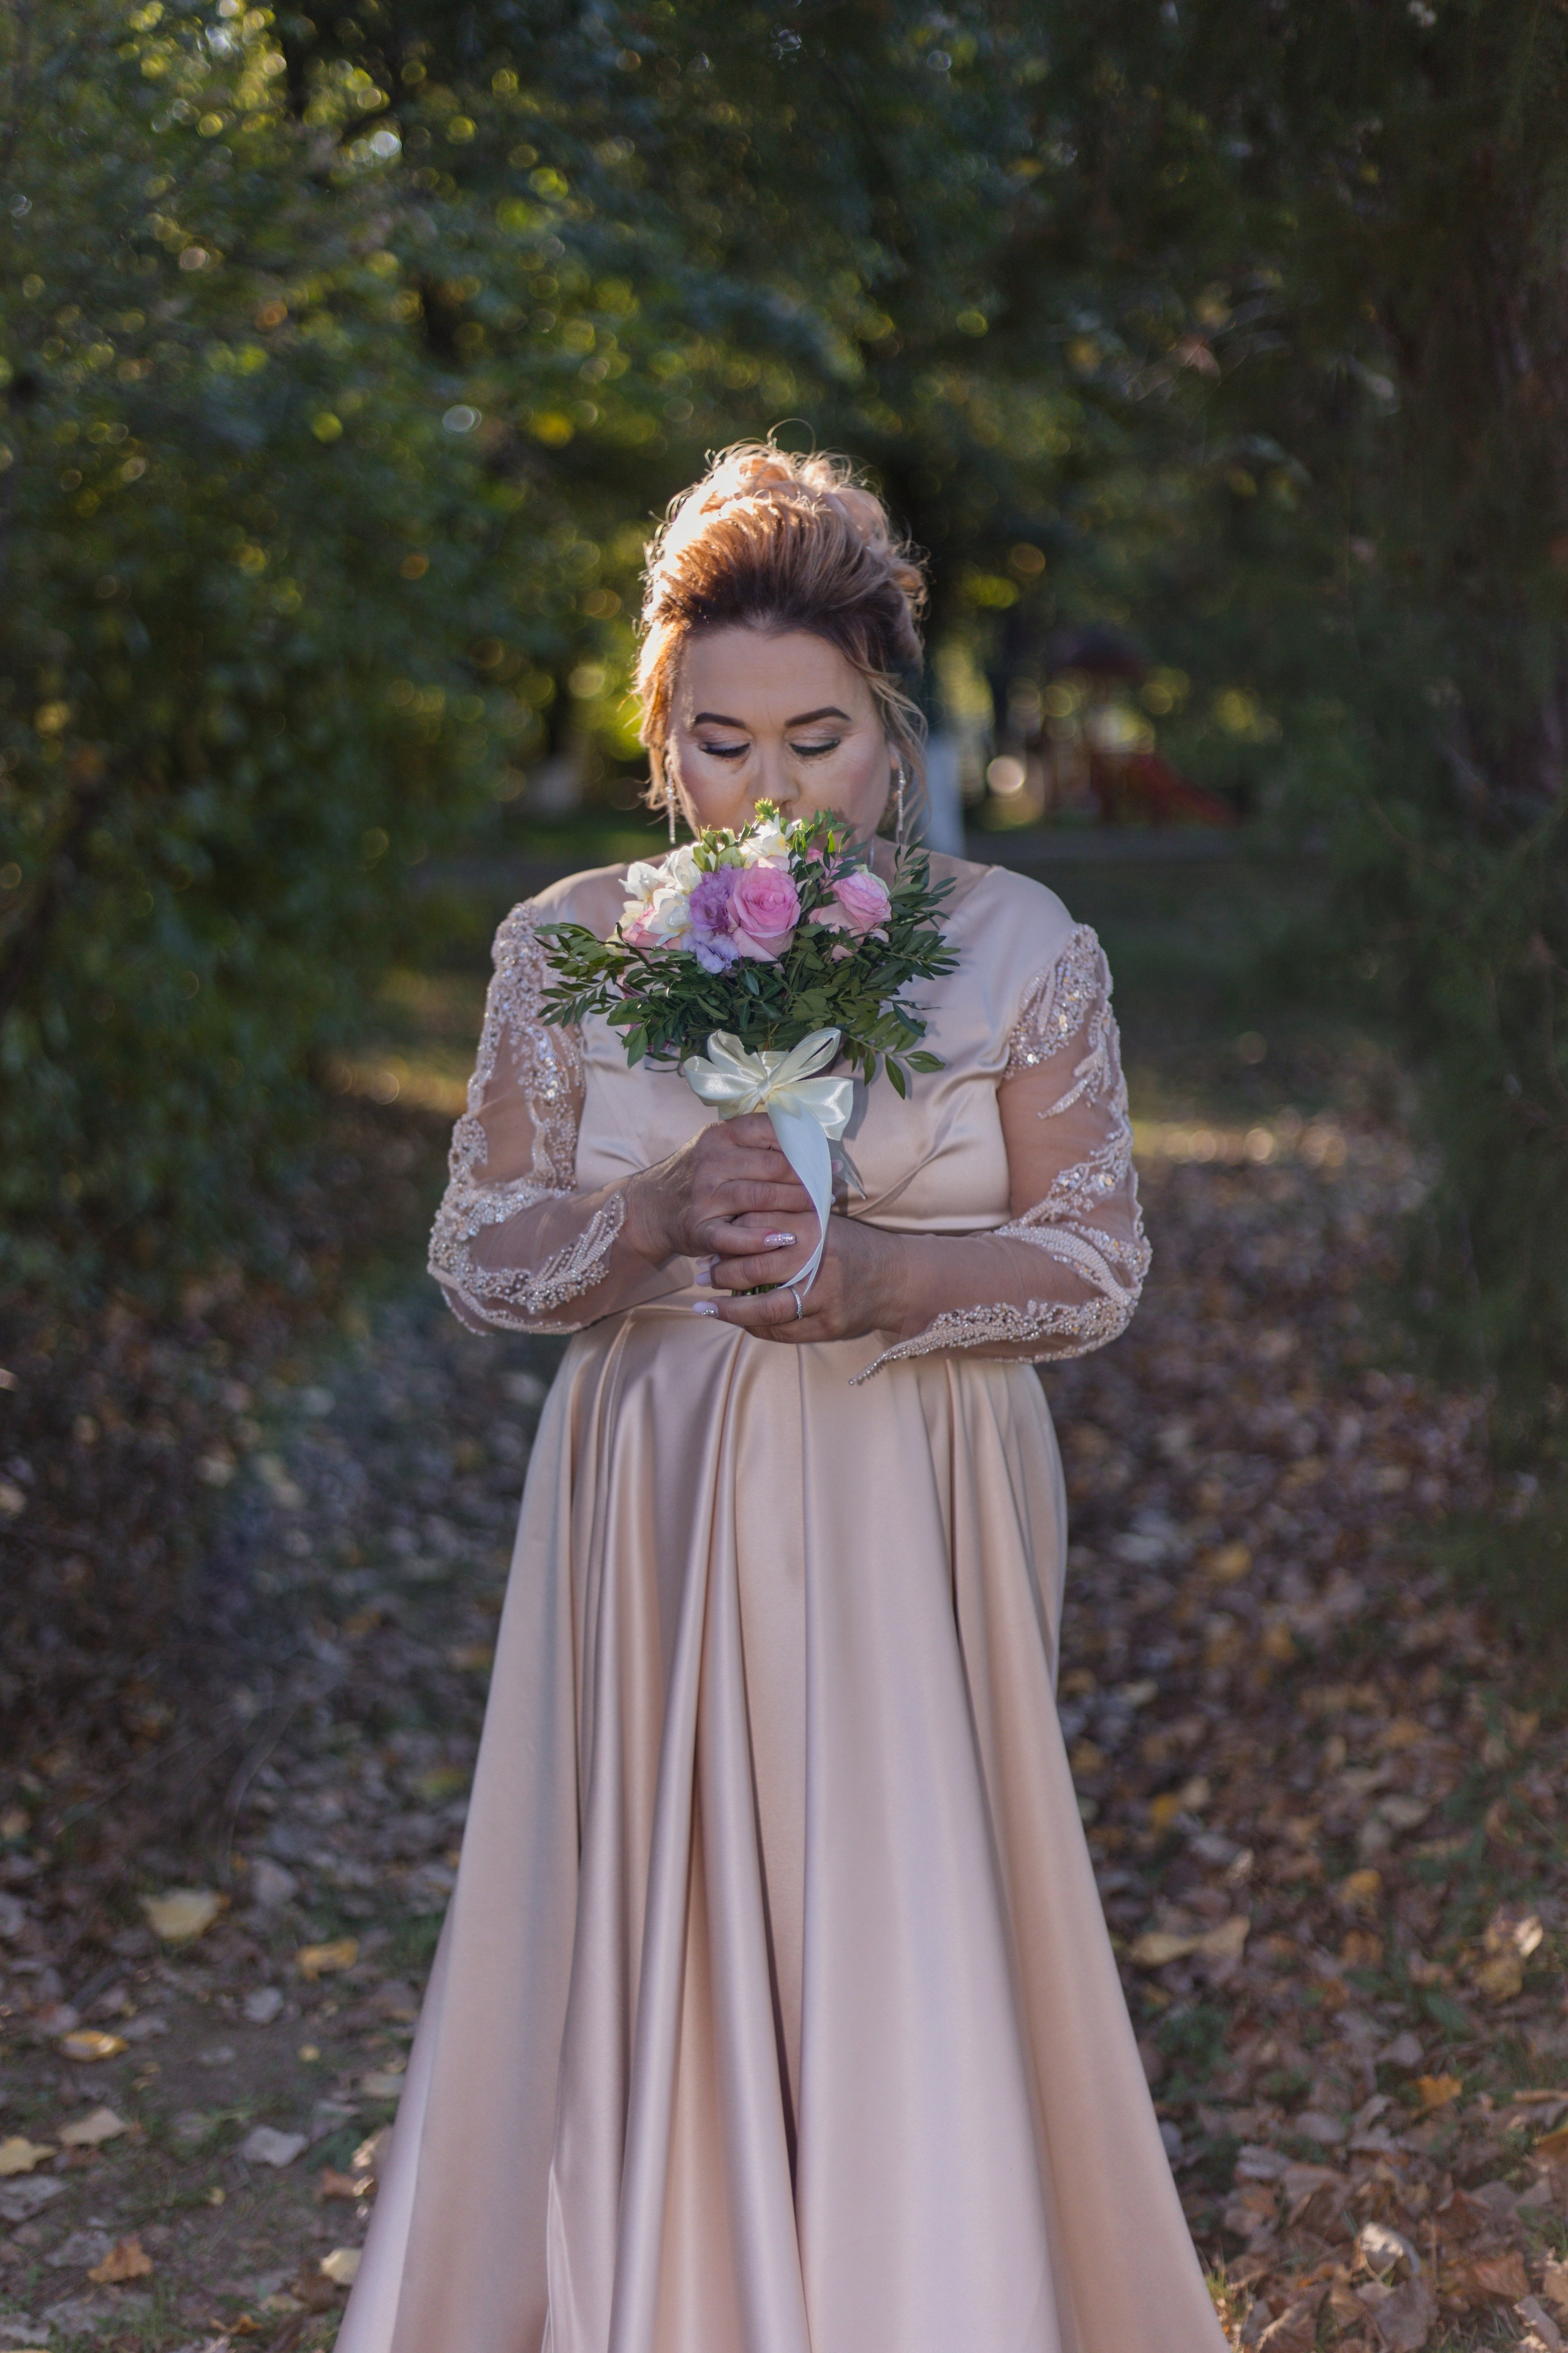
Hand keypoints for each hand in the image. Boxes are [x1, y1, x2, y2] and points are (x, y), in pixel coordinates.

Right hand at [622, 1113, 814, 1275]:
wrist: (648, 1208)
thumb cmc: (697, 1176)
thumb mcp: (718, 1147)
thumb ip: (756, 1142)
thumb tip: (813, 1142)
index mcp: (721, 1135)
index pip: (773, 1131)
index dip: (806, 1146)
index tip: (829, 1162)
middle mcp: (712, 1161)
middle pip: (774, 1166)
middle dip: (809, 1179)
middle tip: (831, 1191)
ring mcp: (704, 1196)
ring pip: (761, 1197)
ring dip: (796, 1205)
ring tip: (820, 1213)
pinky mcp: (698, 1229)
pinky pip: (734, 1236)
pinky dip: (761, 1240)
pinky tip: (784, 1240)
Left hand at [698, 1207, 913, 1344]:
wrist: (898, 1278)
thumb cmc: (850, 1246)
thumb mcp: (821, 1222)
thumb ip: (782, 1218)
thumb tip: (729, 1226)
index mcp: (815, 1228)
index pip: (758, 1229)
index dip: (727, 1237)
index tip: (707, 1241)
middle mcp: (819, 1262)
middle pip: (756, 1270)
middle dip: (721, 1275)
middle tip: (701, 1276)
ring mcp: (825, 1297)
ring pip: (765, 1309)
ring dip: (730, 1310)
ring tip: (706, 1307)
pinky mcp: (829, 1325)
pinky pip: (781, 1332)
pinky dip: (755, 1327)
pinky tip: (739, 1321)